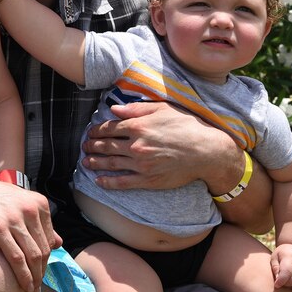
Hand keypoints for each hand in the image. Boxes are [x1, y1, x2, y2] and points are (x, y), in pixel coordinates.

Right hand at [0, 173, 59, 291]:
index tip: (40, 269)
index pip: (50, 237)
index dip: (47, 257)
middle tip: (38, 282)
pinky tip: (25, 285)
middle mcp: (30, 209)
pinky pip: (17, 258)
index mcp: (37, 202)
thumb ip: (38, 220)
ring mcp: (14, 218)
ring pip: (34, 255)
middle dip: (42, 269)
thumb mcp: (16, 202)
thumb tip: (59, 242)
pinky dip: (24, 275)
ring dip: (35, 276)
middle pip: (43, 248)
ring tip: (33, 288)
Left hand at [81, 101, 233, 190]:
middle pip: (107, 146)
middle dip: (93, 146)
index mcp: (138, 126)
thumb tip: (114, 110)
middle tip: (85, 146)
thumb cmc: (186, 126)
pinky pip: (123, 182)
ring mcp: (141, 164)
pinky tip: (98, 181)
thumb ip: (136, 109)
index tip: (91, 132)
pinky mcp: (148, 179)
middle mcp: (136, 145)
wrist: (206, 151)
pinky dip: (109, 182)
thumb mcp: (162, 109)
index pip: (110, 128)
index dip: (97, 130)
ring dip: (95, 162)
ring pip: (111, 164)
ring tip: (85, 162)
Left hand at [271, 243, 291, 290]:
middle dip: (286, 283)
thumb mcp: (275, 257)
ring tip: (288, 279)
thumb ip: (275, 268)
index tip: (276, 285)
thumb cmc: (283, 255)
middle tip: (282, 280)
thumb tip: (278, 279)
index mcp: (291, 258)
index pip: (287, 272)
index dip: (281, 280)